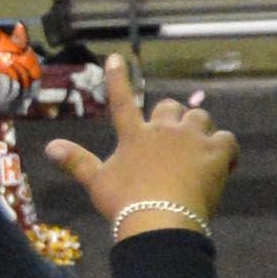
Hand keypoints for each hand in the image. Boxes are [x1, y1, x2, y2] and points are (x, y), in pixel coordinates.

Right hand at [45, 49, 234, 230]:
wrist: (159, 220)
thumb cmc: (124, 204)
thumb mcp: (97, 183)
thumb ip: (76, 162)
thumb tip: (49, 147)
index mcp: (134, 136)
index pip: (122, 101)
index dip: (118, 78)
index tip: (115, 57)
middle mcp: (163, 130)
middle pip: (171, 107)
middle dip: (173, 117)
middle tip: (174, 138)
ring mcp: (190, 139)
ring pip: (201, 118)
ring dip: (200, 129)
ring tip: (199, 150)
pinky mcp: (215, 152)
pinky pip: (227, 140)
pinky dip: (227, 150)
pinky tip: (225, 164)